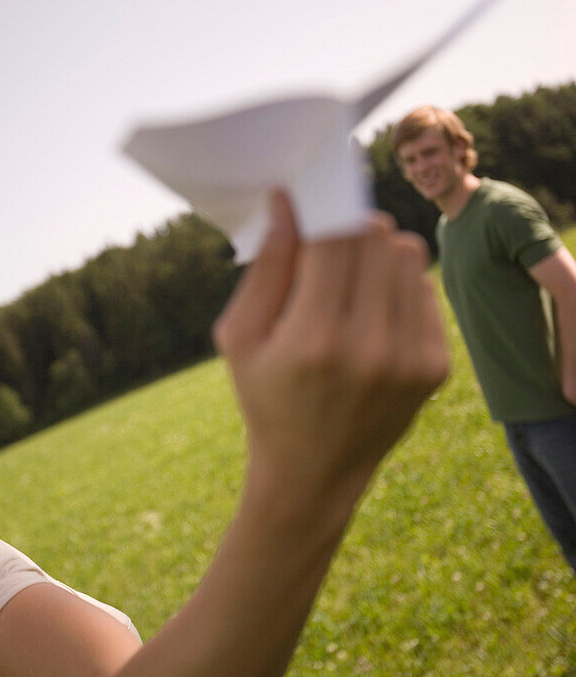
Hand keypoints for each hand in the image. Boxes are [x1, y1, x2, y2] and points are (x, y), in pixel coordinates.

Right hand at [214, 191, 448, 517]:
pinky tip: (373, 317)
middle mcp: (370, 348)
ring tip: (350, 285)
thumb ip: (266, 266)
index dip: (320, 213)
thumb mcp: (241, 337)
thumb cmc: (266, 398)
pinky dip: (399, 290)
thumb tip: (288, 201)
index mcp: (314, 339)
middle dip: (350, 230)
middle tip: (328, 251)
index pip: (336, 237)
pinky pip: (425, 290)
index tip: (307, 212)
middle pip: (378, 237)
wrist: (313, 474)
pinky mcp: (435, 367)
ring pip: (408, 255)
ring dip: (377, 255)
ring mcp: (410, 360)